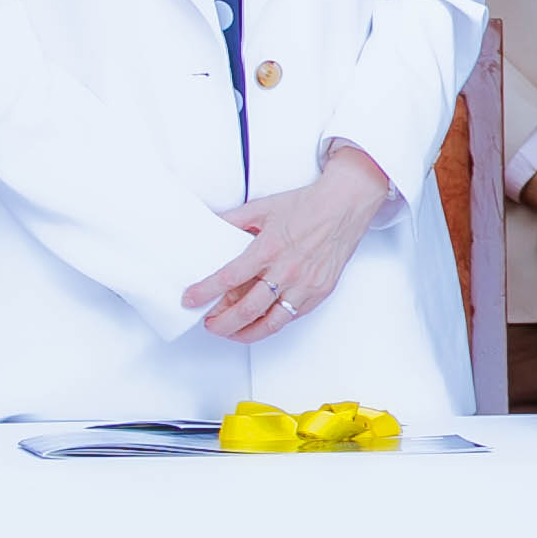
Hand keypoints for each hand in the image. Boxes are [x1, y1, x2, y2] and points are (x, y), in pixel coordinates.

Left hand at [185, 145, 393, 340]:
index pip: (228, 278)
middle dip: (220, 323)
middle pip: (246, 310)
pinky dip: (271, 323)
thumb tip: (209, 225)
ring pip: (270, 322)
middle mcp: (287, 270)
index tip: (190, 300)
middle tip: (209, 323)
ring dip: (244, 333)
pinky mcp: (320, 291)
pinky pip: (292, 316)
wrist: (346, 204)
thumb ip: (232, 219)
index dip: (204, 293)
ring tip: (231, 331)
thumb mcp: (262, 207)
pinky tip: (260, 322)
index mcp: (269, 249)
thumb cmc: (308, 205)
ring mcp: (305, 284)